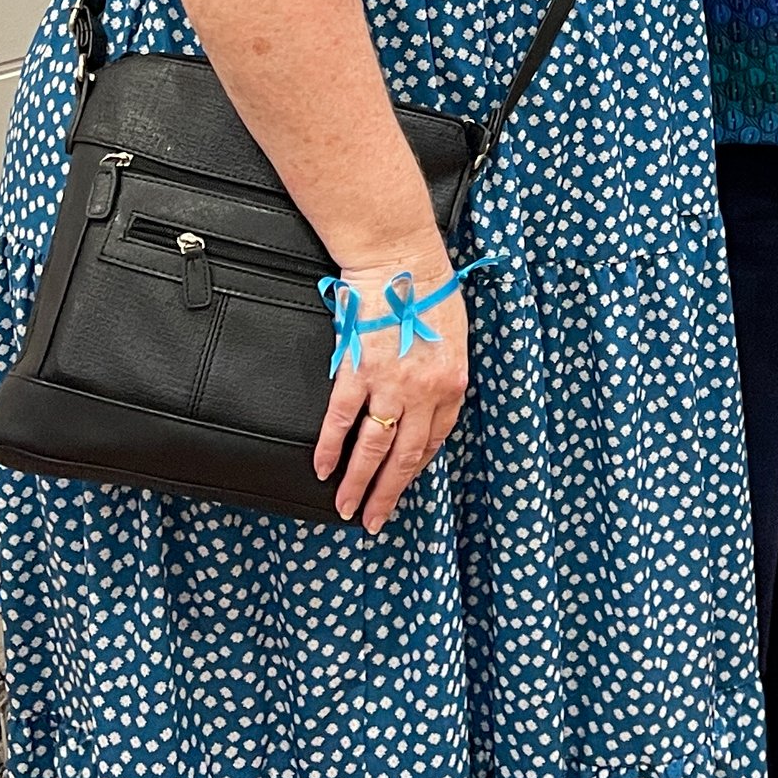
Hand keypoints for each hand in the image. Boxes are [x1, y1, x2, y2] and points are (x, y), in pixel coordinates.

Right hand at [313, 248, 469, 530]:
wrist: (400, 257)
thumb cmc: (429, 288)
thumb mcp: (454, 336)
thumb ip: (443, 374)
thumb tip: (427, 403)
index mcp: (452, 383)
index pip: (434, 441)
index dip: (415, 469)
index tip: (401, 487)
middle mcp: (425, 391)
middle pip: (405, 456)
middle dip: (386, 493)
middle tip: (372, 520)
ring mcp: (390, 383)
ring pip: (373, 446)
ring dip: (357, 482)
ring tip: (345, 507)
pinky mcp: (357, 370)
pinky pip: (341, 419)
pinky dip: (330, 446)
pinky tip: (323, 467)